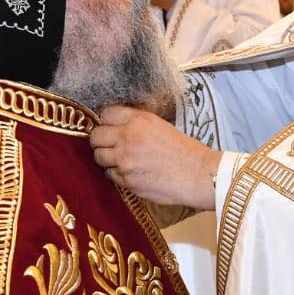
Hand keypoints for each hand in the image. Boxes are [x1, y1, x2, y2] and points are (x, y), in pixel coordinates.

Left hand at [89, 105, 220, 207]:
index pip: (105, 114)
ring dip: (107, 159)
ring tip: (123, 161)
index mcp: (138, 120)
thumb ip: (136, 123)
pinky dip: (118, 175)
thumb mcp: (160, 125)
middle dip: (101, 142)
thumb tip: (115, 127)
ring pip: (99, 158)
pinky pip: (110, 175)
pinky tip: (132, 173)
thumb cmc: (184, 150)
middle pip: (96, 137)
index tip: (110, 128)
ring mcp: (124, 160)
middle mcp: (127, 137)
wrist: (198, 174)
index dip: (106, 122)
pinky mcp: (126, 180)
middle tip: (110, 146)